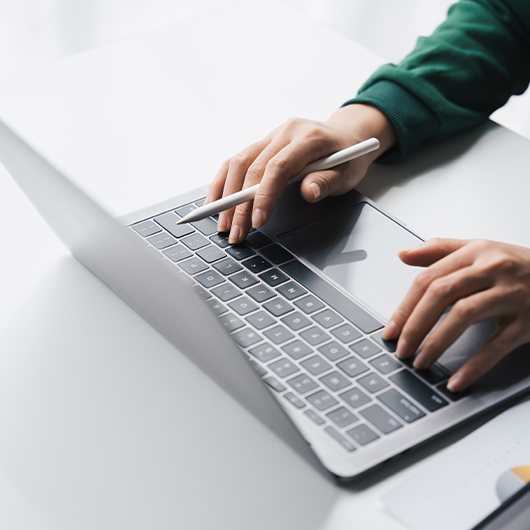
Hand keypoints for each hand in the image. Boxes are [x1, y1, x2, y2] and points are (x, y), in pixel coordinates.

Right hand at [206, 104, 396, 242]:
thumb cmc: (348, 156)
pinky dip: (222, 182)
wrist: (347, 134)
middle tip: (235, 233)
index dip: (264, 195)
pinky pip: (236, 161)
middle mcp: (284, 132)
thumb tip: (308, 193)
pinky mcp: (261, 143)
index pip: (278, 167)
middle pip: (253, 167)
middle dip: (240, 204)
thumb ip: (327, 182)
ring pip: (238, 162)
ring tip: (221, 222)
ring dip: (225, 195)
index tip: (258, 221)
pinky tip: (215, 201)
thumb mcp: (347, 172)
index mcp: (307, 137)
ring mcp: (270, 135)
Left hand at [382, 238, 529, 391]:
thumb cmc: (517, 265)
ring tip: (420, 362)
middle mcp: (492, 269)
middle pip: (441, 294)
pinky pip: (496, 345)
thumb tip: (403, 255)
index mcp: (475, 252)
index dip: (405, 306)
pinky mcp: (527, 321)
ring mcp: (511, 294)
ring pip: (463, 315)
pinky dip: (474, 365)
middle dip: (415, 325)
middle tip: (401, 348)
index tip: (391, 329)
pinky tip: (456, 380)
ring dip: (436, 343)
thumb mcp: (479, 250)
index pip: (429, 278)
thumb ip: (440, 251)